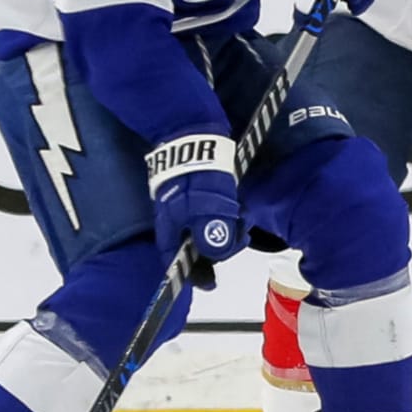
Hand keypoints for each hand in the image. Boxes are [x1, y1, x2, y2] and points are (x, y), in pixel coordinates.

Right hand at [146, 133, 248, 287]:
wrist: (191, 129)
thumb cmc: (199, 170)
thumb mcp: (208, 203)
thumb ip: (212, 229)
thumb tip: (214, 253)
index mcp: (170, 223)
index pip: (174, 258)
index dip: (192, 273)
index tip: (210, 282)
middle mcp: (171, 216)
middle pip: (188, 245)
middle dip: (212, 250)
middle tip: (239, 240)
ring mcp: (179, 201)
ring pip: (198, 227)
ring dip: (219, 232)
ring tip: (240, 225)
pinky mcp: (191, 187)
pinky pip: (205, 211)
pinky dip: (220, 216)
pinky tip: (234, 211)